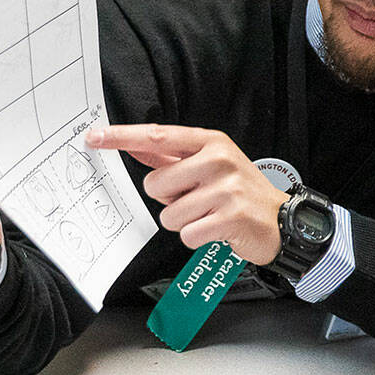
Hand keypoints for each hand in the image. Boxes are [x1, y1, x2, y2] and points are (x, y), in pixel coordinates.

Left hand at [85, 124, 287, 264]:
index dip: (122, 136)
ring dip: (184, 222)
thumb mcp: (210, 164)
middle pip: (155, 184)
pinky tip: (216, 229)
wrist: (280, 219)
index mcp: (210, 142)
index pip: (158, 136)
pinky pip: (188, 234)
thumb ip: (171, 157)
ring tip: (209, 215)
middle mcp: (218, 160)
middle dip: (168, 199)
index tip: (94, 136)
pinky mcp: (231, 217)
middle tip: (196, 200)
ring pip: (169, 214)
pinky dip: (197, 238)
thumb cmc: (239, 190)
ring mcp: (226, 188)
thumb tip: (134, 145)